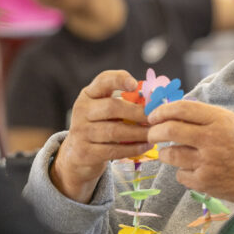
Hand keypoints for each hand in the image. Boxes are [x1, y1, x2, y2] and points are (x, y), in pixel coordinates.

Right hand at [51, 70, 151, 202]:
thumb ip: (124, 100)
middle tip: (156, 118)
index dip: (119, 79)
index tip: (135, 84)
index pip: (103, 80)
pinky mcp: (84, 152)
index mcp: (89, 94)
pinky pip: (113, 150)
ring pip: (114, 131)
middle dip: (138, 113)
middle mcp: (81, 110)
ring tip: (154, 134)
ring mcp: (80, 131)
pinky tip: (145, 146)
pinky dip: (132, 149)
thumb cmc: (99, 125)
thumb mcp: (105, 108)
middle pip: (112, 107)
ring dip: (139, 133)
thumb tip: (154, 100)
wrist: (77, 154)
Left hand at [146, 99, 233, 233]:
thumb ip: (203, 117)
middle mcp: (212, 139)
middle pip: (169, 131)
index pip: (180, 109)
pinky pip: (180, 175)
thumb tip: (169, 113)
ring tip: (169, 152)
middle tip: (152, 134)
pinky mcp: (205, 183)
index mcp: (219, 120)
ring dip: (164, 153)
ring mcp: (207, 162)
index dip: (161, 112)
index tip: (153, 116)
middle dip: (154, 132)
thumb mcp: (230, 122)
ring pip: (170, 154)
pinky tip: (193, 170)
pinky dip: (182, 172)